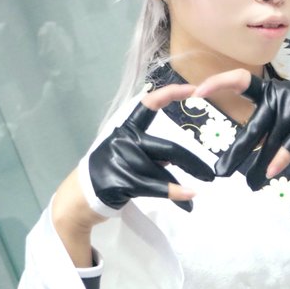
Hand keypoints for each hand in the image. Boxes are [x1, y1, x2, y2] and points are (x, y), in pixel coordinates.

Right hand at [82, 84, 213, 213]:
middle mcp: (124, 140)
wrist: (79, 197)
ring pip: (164, 172)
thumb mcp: (127, 154)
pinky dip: (176, 194)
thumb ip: (149, 151)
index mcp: (126, 128)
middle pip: (168, 150)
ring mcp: (122, 161)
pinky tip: (189, 199)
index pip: (149, 105)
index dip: (171, 94)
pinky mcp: (123, 182)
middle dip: (193, 163)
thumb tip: (174, 159)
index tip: (193, 89)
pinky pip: (157, 187)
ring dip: (183, 189)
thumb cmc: (108, 172)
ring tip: (196, 196)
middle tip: (210, 175)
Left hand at [194, 70, 289, 190]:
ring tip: (251, 184)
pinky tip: (271, 172)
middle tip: (221, 172)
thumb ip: (259, 129)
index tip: (197, 92)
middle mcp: (277, 94)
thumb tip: (238, 156)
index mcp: (264, 90)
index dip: (218, 82)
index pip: (239, 80)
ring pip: (273, 140)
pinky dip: (282, 158)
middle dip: (237, 151)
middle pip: (254, 127)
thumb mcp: (274, 113)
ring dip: (260, 165)